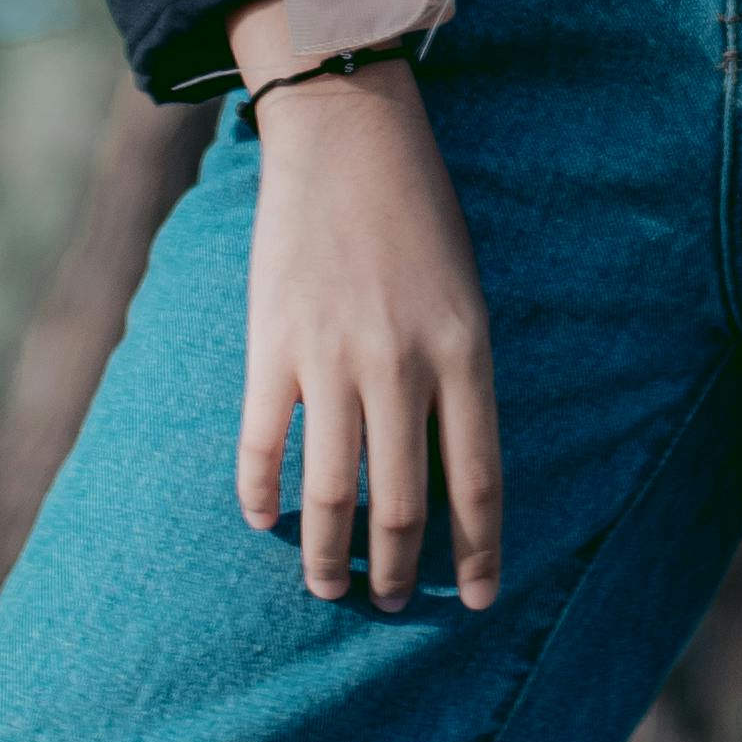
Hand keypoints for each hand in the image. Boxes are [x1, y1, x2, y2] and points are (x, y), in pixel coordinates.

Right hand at [230, 13, 503, 613]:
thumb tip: (446, 471)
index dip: (480, 553)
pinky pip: (263, 446)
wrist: (347, 136)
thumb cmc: (419, 216)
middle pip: (402, 506)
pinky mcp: (272, 346)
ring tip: (329, 587)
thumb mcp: (465, 296)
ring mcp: (332, 359)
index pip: (479, 482)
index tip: (477, 601)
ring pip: (331, 496)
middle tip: (388, 604)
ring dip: (330, 557)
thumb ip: (457, 379)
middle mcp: (401, 367)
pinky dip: (261, 496)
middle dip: (397, 572)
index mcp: (464, 353)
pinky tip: (265, 522)